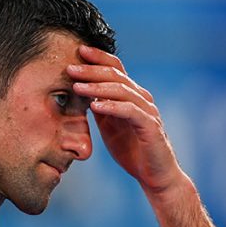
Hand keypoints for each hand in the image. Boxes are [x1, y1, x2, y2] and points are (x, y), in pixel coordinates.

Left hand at [68, 46, 184, 193]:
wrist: (155, 175)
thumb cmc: (132, 150)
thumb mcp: (109, 125)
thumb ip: (100, 107)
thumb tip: (79, 91)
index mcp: (131, 95)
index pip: (116, 68)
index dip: (98, 58)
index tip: (77, 51)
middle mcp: (141, 98)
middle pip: (116, 75)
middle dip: (91, 70)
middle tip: (70, 68)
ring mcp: (147, 110)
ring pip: (122, 90)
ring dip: (97, 87)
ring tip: (76, 86)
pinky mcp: (150, 126)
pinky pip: (130, 111)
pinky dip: (112, 106)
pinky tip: (95, 106)